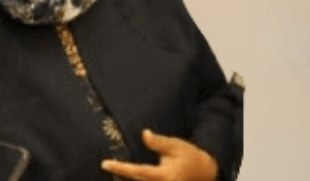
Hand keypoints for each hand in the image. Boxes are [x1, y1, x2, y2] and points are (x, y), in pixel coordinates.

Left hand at [101, 129, 217, 180]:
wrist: (204, 172)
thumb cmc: (189, 156)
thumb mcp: (175, 145)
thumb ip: (158, 142)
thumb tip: (144, 133)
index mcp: (164, 176)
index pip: (137, 172)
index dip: (120, 168)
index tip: (104, 163)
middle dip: (120, 175)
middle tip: (105, 165)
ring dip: (127, 178)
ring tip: (113, 169)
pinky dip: (138, 179)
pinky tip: (125, 176)